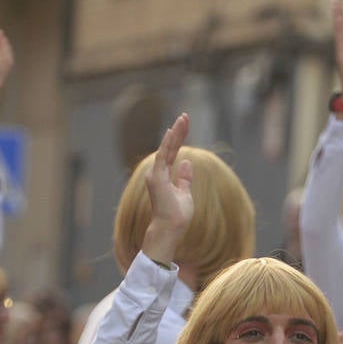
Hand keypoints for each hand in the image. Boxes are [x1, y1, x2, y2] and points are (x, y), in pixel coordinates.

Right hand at [139, 113, 194, 265]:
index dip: (178, 138)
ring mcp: (155, 175)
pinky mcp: (157, 178)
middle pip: (168, 147)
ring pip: (166, 148)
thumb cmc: (176, 215)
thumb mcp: (184, 192)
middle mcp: (156, 173)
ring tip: (183, 118)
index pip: (171, 152)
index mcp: (163, 176)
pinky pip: (162, 156)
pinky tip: (173, 131)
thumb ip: (184, 178)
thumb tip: (187, 162)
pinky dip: (168, 143)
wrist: (170, 228)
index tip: (184, 124)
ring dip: (175, 133)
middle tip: (185, 116)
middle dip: (177, 131)